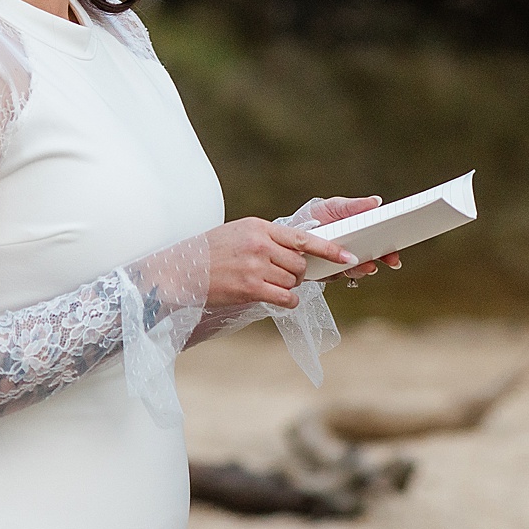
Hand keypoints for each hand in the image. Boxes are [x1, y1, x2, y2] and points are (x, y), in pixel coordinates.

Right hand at [202, 216, 355, 309]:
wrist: (180, 271)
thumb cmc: (209, 253)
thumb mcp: (239, 233)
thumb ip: (268, 237)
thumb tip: (298, 250)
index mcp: (260, 227)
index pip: (304, 237)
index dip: (329, 249)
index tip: (347, 256)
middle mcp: (260, 244)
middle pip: (301, 263)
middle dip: (298, 273)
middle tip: (283, 275)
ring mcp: (256, 267)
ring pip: (293, 281)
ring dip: (288, 287)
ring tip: (268, 284)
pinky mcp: (251, 288)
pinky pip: (285, 298)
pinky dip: (287, 301)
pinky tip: (277, 298)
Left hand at [289, 195, 402, 277]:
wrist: (288, 233)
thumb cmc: (313, 216)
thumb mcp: (334, 207)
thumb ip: (354, 206)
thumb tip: (376, 201)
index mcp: (357, 233)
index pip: (379, 240)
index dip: (390, 246)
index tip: (397, 247)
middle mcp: (352, 249)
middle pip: (374, 256)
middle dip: (384, 258)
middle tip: (392, 259)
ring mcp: (340, 262)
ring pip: (359, 268)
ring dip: (366, 267)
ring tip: (370, 264)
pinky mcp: (327, 272)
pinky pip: (340, 275)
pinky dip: (347, 273)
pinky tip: (350, 268)